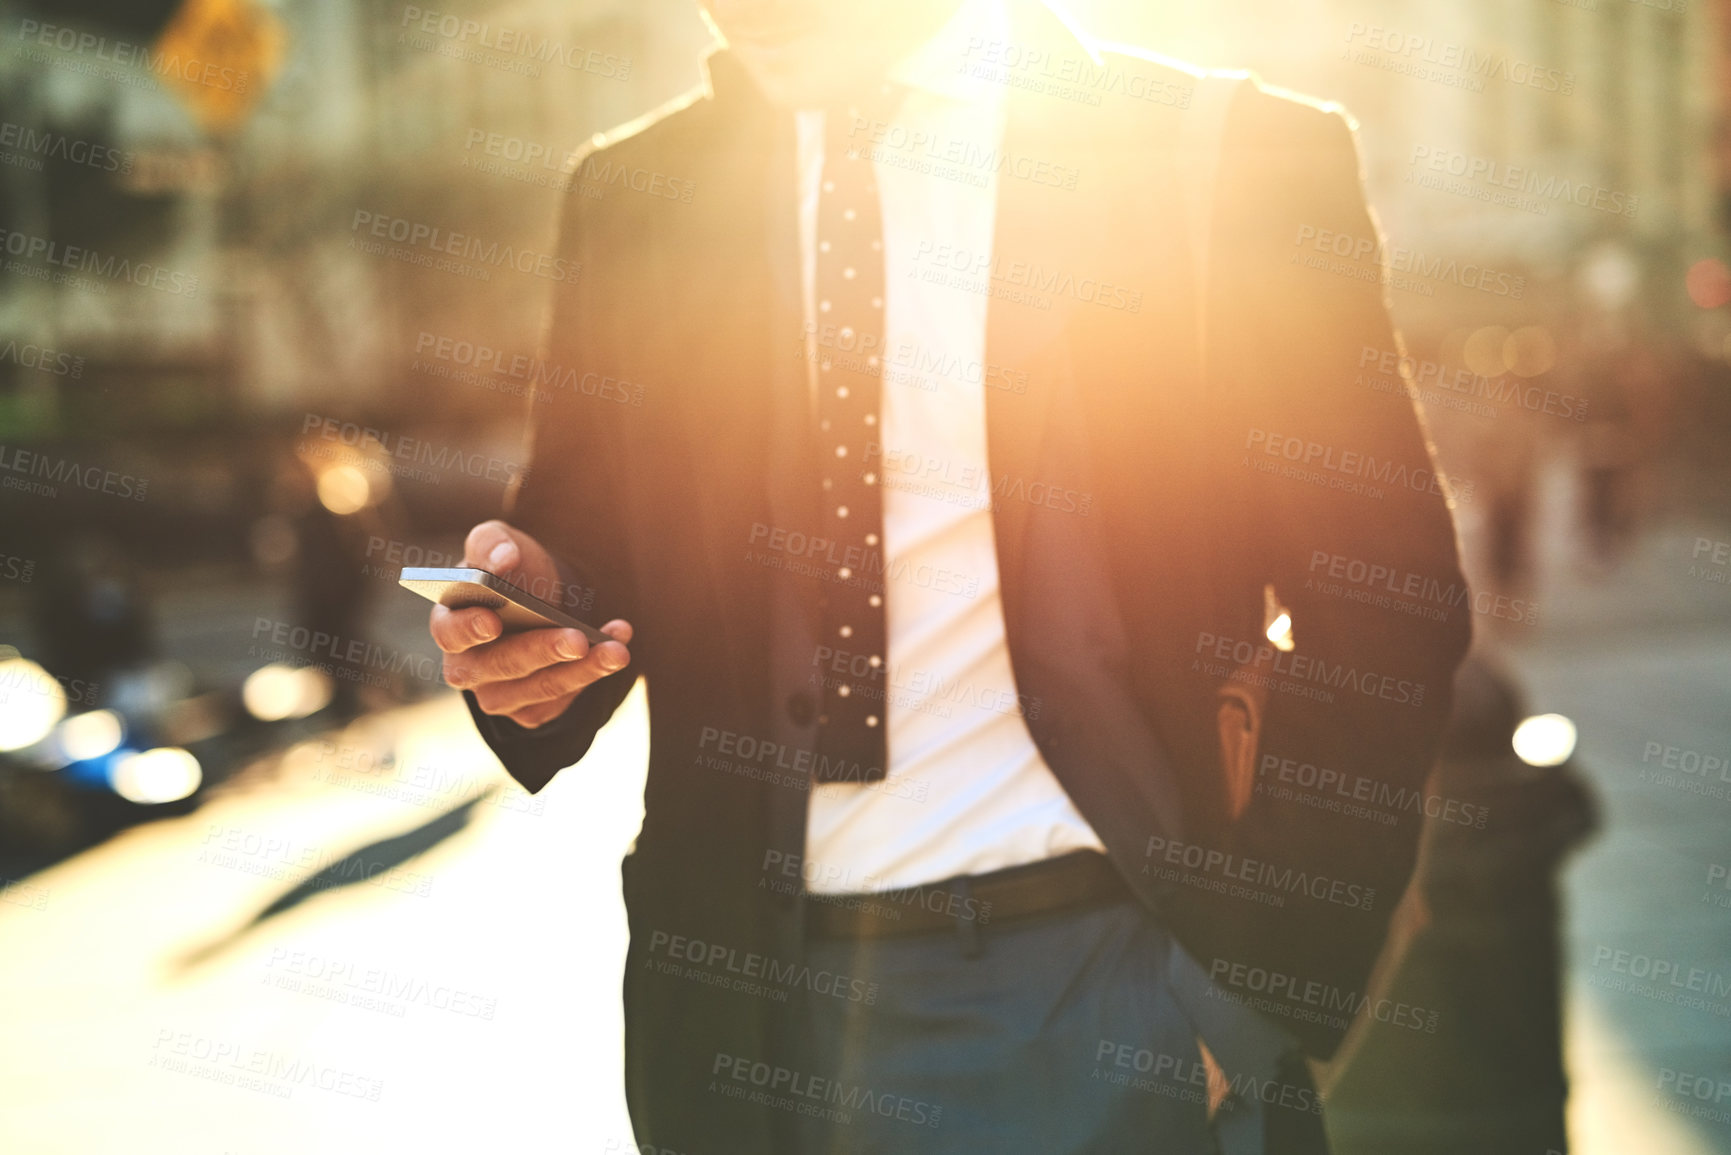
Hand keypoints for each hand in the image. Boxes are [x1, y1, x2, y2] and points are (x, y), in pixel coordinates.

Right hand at [430, 520, 632, 727]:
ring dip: (580, 671)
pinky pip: (560, 701)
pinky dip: (591, 676)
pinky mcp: (530, 709)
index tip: (493, 621)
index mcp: (450, 622)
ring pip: (536, 690)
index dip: (468, 629)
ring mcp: (496, 693)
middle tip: (578, 639)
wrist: (546, 594)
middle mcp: (466, 666)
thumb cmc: (512, 570)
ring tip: (616, 650)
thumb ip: (491, 544)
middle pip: (499, 666)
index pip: (449, 632)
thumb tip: (502, 561)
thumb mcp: (498, 543)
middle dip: (542, 651)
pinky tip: (616, 646)